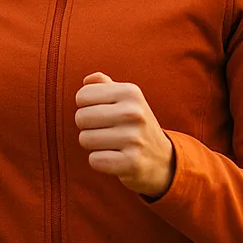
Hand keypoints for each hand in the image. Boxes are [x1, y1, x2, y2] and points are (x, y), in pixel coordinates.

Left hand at [74, 71, 175, 198]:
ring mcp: (134, 138)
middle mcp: (134, 112)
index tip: (102, 113)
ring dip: (93, 145)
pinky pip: (94, 160)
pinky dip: (100, 161)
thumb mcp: (126, 99)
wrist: (162, 158)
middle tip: (106, 131)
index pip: (82, 96)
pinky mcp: (132, 162)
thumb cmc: (134, 124)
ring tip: (112, 144)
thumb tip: (87, 80)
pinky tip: (116, 158)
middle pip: (81, 118)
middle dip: (87, 127)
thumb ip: (104, 85)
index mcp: (130, 92)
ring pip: (85, 139)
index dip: (86, 107)